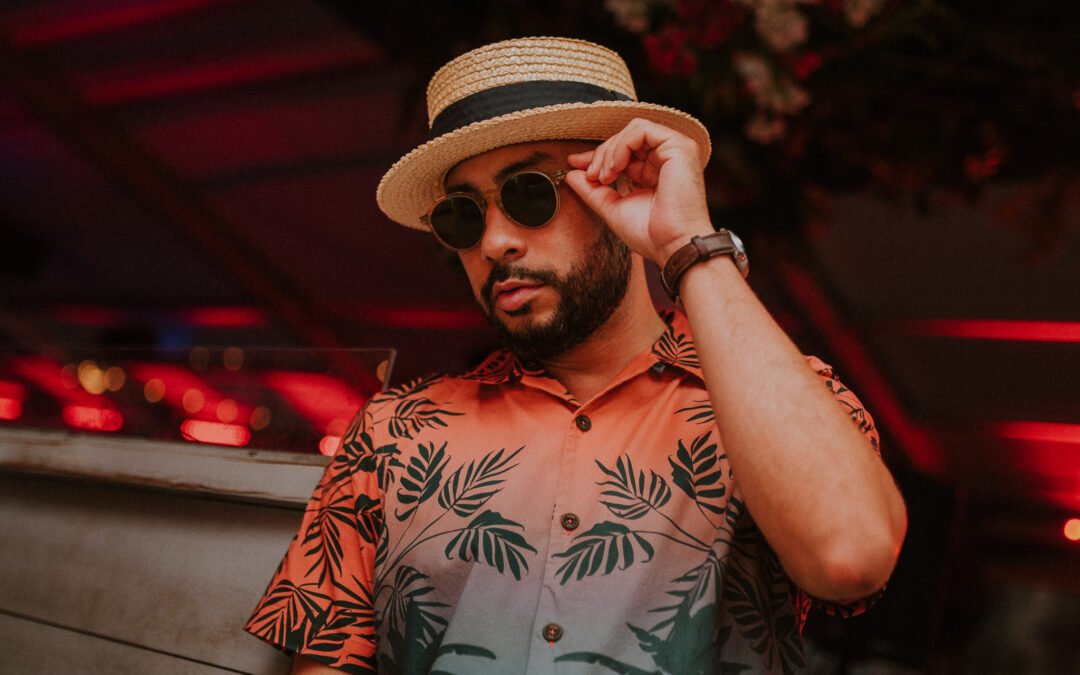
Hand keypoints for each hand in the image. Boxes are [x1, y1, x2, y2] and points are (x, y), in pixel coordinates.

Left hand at [565, 118, 713, 264]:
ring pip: (633, 130)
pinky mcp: (679, 147)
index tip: (574, 164)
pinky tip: (616, 168)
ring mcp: (674, 151)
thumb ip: (592, 190)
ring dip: (611, 150)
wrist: (673, 247)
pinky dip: (622, 145)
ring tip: (605, 175)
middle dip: (602, 154)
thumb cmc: (651, 235)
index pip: (623, 152)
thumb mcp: (613, 208)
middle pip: (626, 139)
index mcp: (654, 172)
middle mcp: (665, 159)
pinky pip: (642, 130)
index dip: (598, 155)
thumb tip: (571, 173)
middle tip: (592, 176)